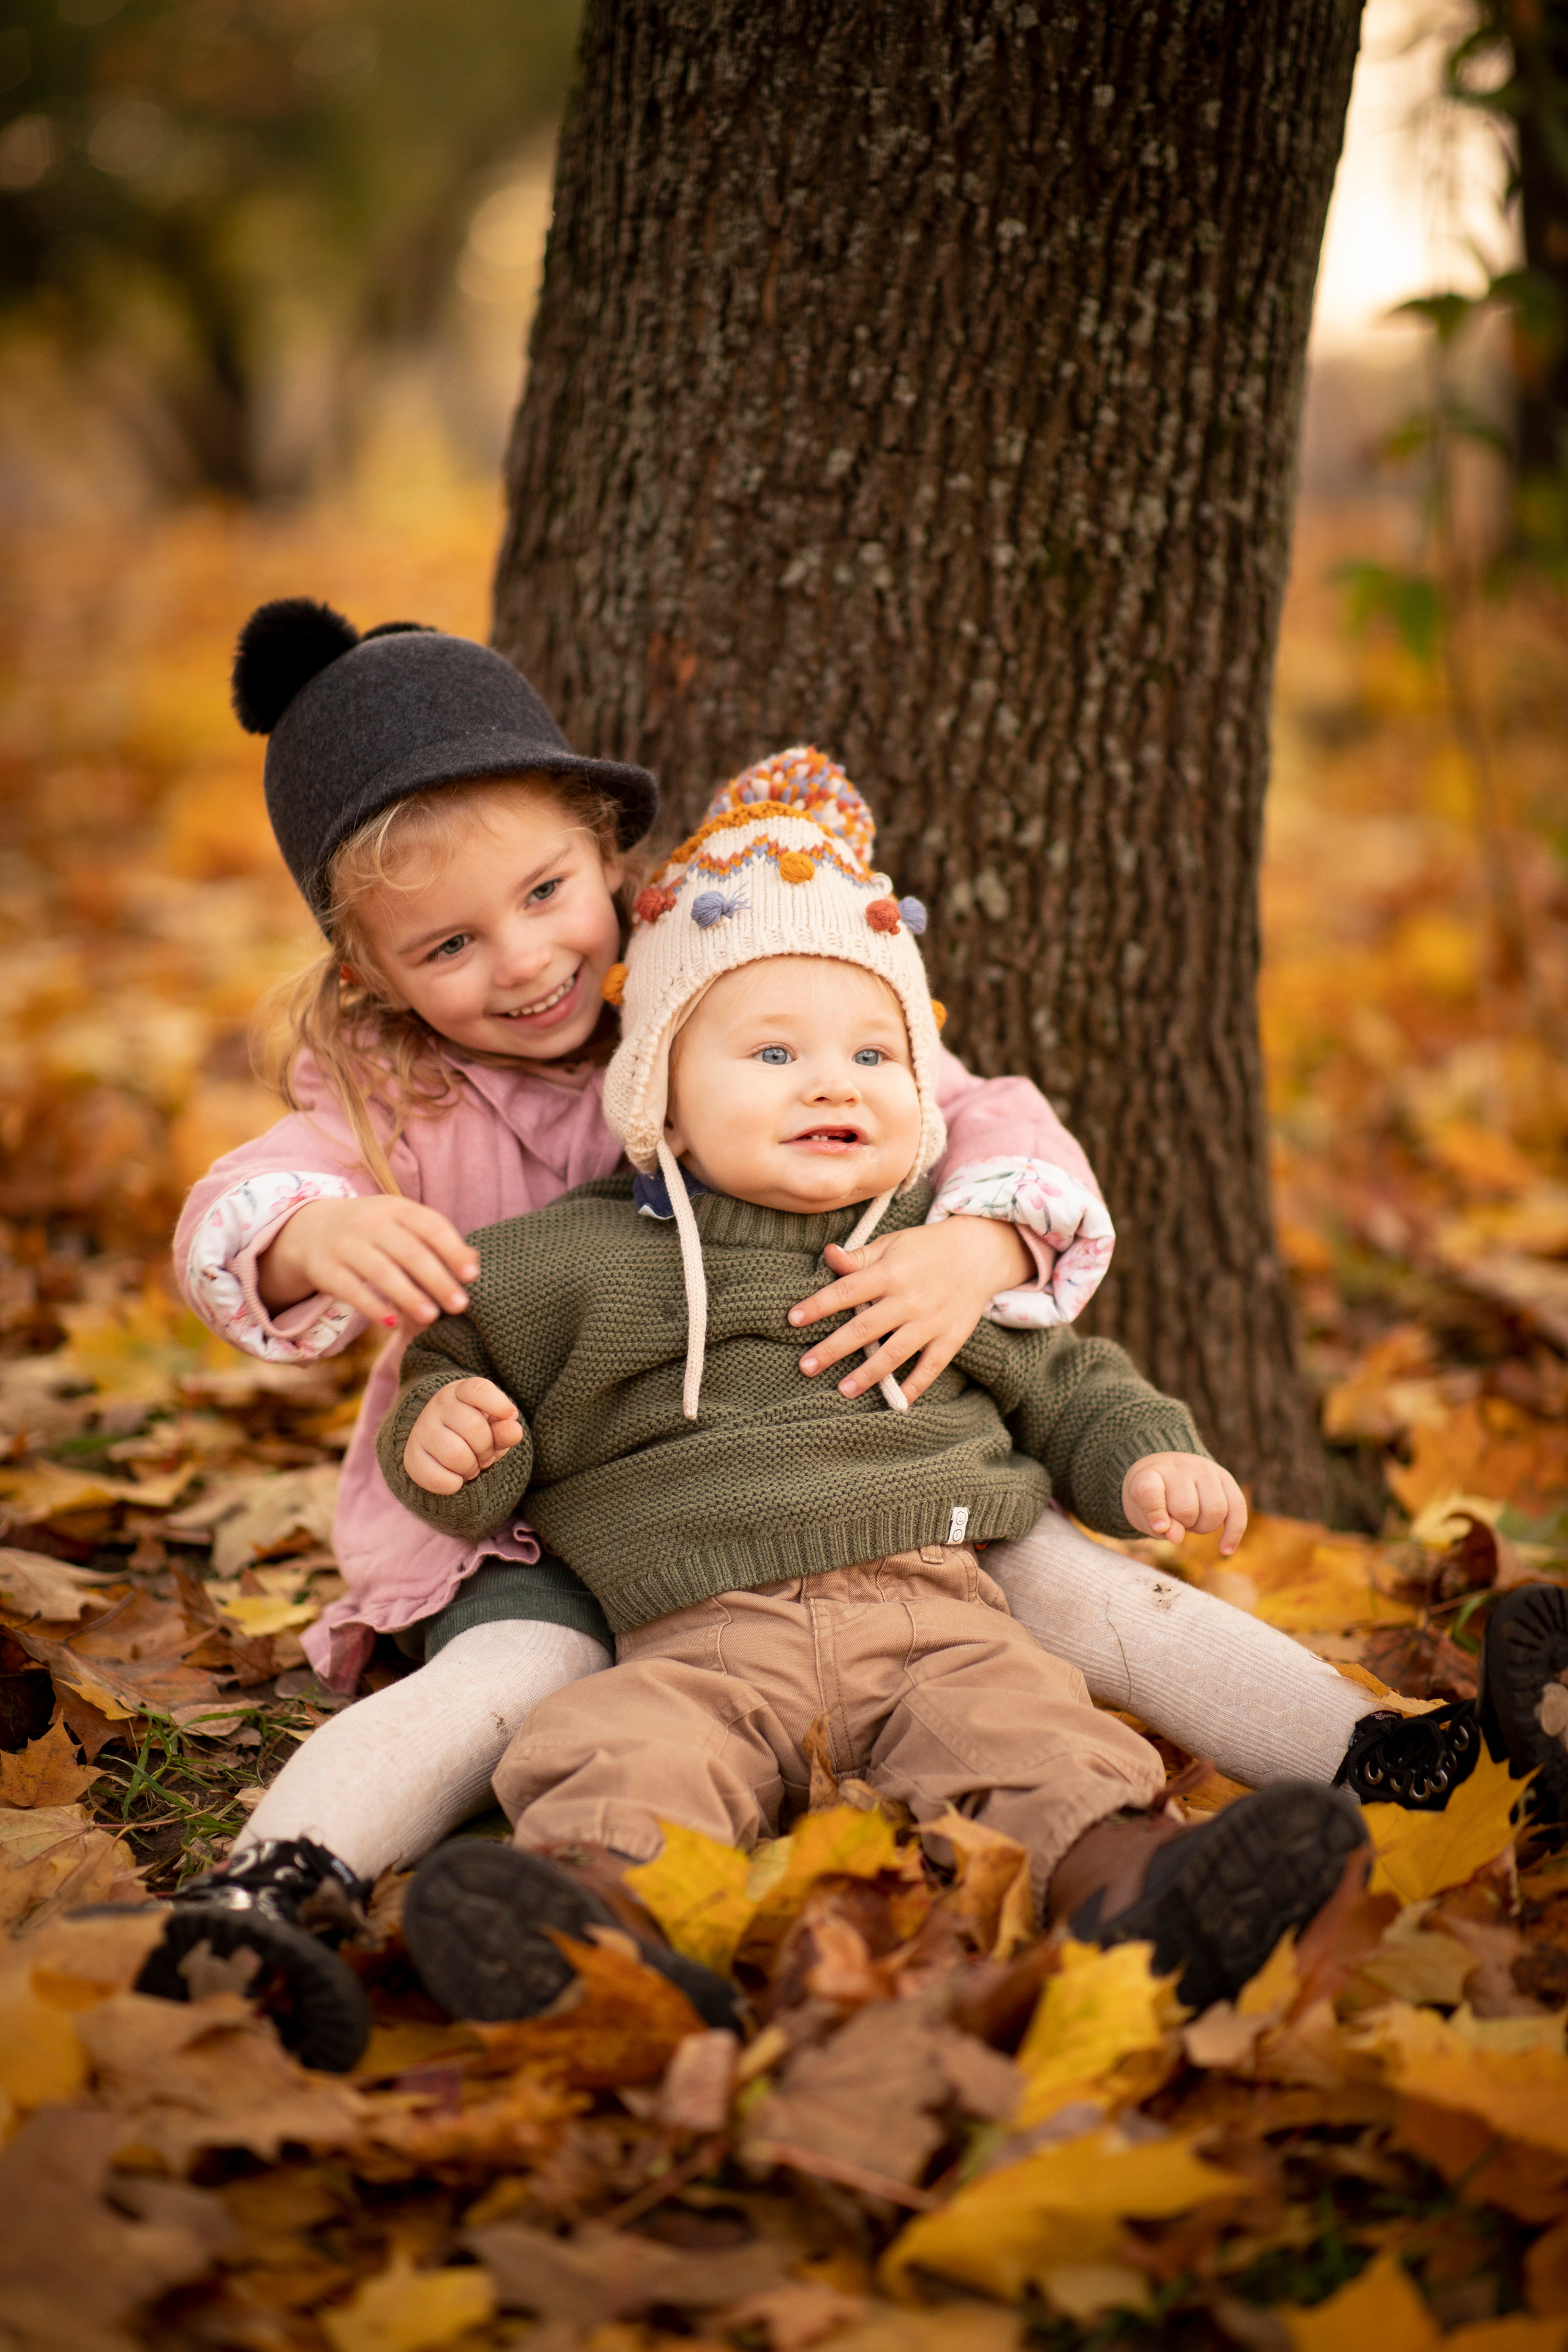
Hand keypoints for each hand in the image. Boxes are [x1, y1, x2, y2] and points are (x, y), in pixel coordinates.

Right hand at [257, 1195, 478, 1329]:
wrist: (310, 1228)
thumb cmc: (373, 1232)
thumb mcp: (402, 1225)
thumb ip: (435, 1241)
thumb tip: (474, 1263)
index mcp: (397, 1208)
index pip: (430, 1226)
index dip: (453, 1250)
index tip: (472, 1275)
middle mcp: (371, 1222)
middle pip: (409, 1252)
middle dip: (437, 1279)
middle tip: (460, 1305)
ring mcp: (345, 1244)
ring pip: (381, 1272)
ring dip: (408, 1296)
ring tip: (431, 1317)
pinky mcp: (325, 1269)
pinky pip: (350, 1289)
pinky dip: (371, 1306)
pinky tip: (391, 1323)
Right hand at [403, 1378, 523, 1493]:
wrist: (438, 1450)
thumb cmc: (474, 1435)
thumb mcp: (493, 1429)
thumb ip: (504, 1430)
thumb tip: (515, 1430)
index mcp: (459, 1391)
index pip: (478, 1389)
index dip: (498, 1403)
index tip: (509, 1415)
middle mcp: (437, 1406)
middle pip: (474, 1428)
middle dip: (487, 1449)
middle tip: (484, 1456)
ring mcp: (421, 1430)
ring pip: (456, 1454)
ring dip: (471, 1468)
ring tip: (471, 1467)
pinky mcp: (411, 1457)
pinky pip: (437, 1478)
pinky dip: (454, 1484)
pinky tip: (455, 1478)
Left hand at [787, 1216, 1033, 1403]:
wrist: (979, 1252)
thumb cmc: (925, 1248)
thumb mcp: (892, 1244)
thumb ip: (859, 1256)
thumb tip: (828, 1254)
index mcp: (890, 1272)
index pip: (847, 1290)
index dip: (818, 1305)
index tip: (793, 1319)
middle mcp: (909, 1298)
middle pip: (865, 1328)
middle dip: (832, 1349)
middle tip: (805, 1367)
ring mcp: (931, 1320)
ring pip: (895, 1352)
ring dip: (868, 1374)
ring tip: (842, 1391)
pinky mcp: (951, 1337)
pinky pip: (931, 1366)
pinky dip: (915, 1385)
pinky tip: (898, 1402)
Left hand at [1122, 1453, 1247, 1553]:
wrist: (1165, 1471)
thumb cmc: (1152, 1498)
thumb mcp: (1142, 1513)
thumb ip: (1156, 1526)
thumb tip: (1177, 1538)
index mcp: (1148, 1473)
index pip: (1150, 1492)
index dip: (1154, 1512)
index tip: (1159, 1528)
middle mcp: (1178, 1466)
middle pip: (1187, 1509)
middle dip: (1183, 1525)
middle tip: (1176, 1520)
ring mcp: (1204, 1468)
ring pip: (1215, 1510)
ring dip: (1203, 1527)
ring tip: (1192, 1521)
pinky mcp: (1225, 1477)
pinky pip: (1238, 1508)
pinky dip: (1233, 1532)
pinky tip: (1225, 1549)